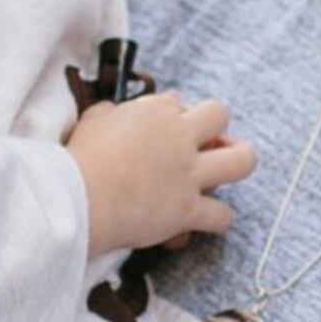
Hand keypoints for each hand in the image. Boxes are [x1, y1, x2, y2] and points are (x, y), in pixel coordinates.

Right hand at [65, 91, 249, 256]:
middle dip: (216, 126)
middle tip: (205, 143)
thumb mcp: (91, 121)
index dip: (171, 116)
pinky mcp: (188, 209)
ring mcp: (188, 173)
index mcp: (155, 112)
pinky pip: (222, 216)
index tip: (160, 131)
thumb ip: (109, 113)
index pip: (177, 101)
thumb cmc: (77, 159)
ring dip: (238, 162)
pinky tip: (206, 220)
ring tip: (226, 171)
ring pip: (242, 160)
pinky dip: (218, 219)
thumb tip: (116, 111)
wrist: (77, 198)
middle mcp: (179, 137)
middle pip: (220, 114)